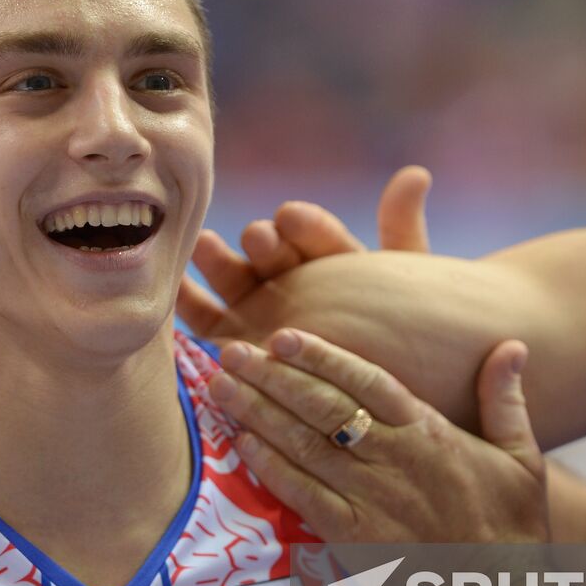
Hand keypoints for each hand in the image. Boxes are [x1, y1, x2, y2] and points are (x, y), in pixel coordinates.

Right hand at [176, 166, 431, 337]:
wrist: (391, 413)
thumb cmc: (414, 346)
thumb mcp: (412, 286)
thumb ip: (403, 234)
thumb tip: (415, 173)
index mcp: (334, 260)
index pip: (318, 235)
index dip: (305, 227)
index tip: (292, 218)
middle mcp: (294, 280)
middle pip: (271, 255)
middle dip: (262, 244)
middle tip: (255, 236)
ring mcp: (262, 311)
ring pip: (235, 280)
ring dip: (218, 261)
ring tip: (204, 245)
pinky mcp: (236, 345)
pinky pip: (207, 321)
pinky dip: (187, 302)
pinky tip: (170, 286)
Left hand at [205, 328, 548, 544]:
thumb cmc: (515, 531)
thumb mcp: (522, 458)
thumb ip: (505, 399)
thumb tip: (514, 345)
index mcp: (431, 435)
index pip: (367, 382)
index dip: (323, 357)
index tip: (284, 336)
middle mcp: (396, 462)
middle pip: (322, 408)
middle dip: (273, 376)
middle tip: (232, 350)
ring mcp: (372, 502)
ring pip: (304, 447)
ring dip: (258, 414)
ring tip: (221, 386)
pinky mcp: (354, 542)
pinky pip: (302, 497)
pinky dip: (270, 468)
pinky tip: (241, 444)